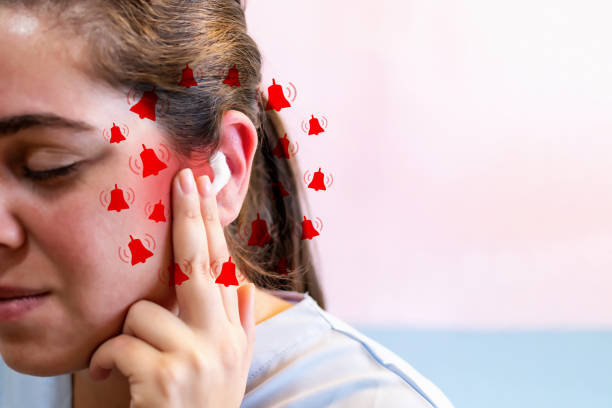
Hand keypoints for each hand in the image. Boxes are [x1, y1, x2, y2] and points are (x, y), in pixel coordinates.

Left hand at [89, 168, 255, 407]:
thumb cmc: (205, 405)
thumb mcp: (232, 366)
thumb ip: (240, 324)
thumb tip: (243, 285)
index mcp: (232, 332)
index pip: (221, 266)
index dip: (210, 223)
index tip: (200, 187)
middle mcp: (221, 339)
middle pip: (200, 264)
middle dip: (190, 216)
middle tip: (183, 178)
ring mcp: (197, 356)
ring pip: (144, 312)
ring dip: (128, 336)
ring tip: (129, 362)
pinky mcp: (167, 376)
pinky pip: (120, 344)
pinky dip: (107, 360)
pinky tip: (113, 377)